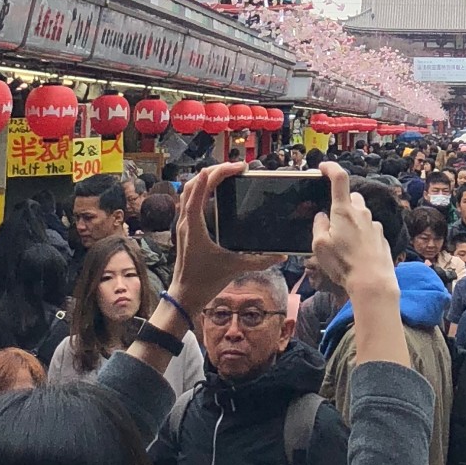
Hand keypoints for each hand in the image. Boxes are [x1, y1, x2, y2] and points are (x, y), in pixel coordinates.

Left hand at [166, 164, 284, 314]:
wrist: (184, 297)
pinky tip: (216, 192)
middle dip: (214, 170)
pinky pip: (190, 200)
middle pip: (193, 184)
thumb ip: (260, 261)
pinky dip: (202, 189)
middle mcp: (185, 220)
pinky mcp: (186, 229)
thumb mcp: (234, 268)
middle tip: (236, 167)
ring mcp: (183, 223)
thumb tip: (282, 256)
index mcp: (194, 225)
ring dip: (206, 178)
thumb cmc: (205, 281)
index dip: (218, 173)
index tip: (238, 167)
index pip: (201, 188)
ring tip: (227, 173)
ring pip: (189, 190)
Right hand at [311, 164, 397, 299]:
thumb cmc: (343, 264)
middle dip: (341, 204)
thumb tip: (322, 216)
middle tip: (332, 221)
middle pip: (351, 198)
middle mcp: (361, 213)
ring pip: (361, 214)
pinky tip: (356, 253)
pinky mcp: (382, 238)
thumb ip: (318, 226)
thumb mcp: (319, 246)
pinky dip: (361, 235)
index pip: (339, 178)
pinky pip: (369, 230)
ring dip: (352, 221)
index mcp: (344, 210)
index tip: (323, 167)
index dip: (331, 168)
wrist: (373, 282)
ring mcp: (374, 225)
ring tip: (344, 243)